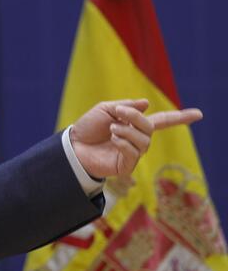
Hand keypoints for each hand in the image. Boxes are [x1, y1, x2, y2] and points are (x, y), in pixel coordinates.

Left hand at [70, 99, 202, 178]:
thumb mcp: (105, 109)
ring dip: (127, 131)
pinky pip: (134, 154)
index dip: (179, 118)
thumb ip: (126, 106)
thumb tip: (147, 104)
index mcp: (134, 125)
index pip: (162, 121)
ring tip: (111, 129)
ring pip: (143, 141)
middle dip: (135, 118)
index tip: (198, 114)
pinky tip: (113, 139)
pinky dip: (124, 143)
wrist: (72, 146)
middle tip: (118, 112)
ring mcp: (133, 154)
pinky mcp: (126, 166)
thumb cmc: (88, 127)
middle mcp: (137, 140)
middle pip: (150, 128)